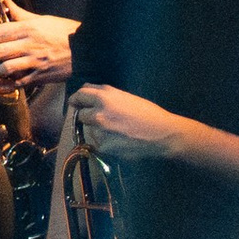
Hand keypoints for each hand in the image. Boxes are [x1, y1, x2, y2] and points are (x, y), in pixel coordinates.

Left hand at [0, 2, 74, 86]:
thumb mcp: (42, 19)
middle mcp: (29, 46)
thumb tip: (5, 1)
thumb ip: (19, 14)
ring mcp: (34, 63)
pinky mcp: (39, 77)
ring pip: (4, 69)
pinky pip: (16, 83)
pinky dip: (2, 86)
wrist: (88, 50)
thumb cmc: (65, 33)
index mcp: (29, 30)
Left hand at [68, 83, 195, 167]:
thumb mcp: (125, 97)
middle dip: (87, 117)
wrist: (162, 134)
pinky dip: (105, 143)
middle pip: (80, 115)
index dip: (77, 99)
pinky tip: (120, 141)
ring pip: (90, 131)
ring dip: (97, 131)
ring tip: (117, 132)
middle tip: (100, 120)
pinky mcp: (103, 147)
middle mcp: (98, 113)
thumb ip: (104, 94)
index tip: (76, 103)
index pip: (79, 95)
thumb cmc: (147, 113)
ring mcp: (100, 132)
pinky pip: (98, 144)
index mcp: (104, 97)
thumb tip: (87, 92)